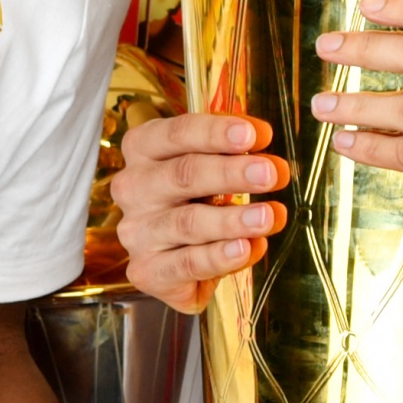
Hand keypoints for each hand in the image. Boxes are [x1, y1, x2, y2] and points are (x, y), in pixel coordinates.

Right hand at [114, 112, 289, 310]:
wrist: (178, 262)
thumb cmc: (197, 200)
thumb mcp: (210, 166)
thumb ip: (233, 150)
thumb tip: (263, 137)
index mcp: (143, 149)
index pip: (176, 134)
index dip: (216, 132)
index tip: (254, 135)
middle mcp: (132, 188)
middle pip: (182, 174)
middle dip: (230, 173)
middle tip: (269, 173)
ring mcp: (137, 232)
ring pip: (188, 222)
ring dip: (233, 219)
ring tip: (267, 216)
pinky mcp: (147, 271)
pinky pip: (188, 263)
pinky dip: (220, 256)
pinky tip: (245, 248)